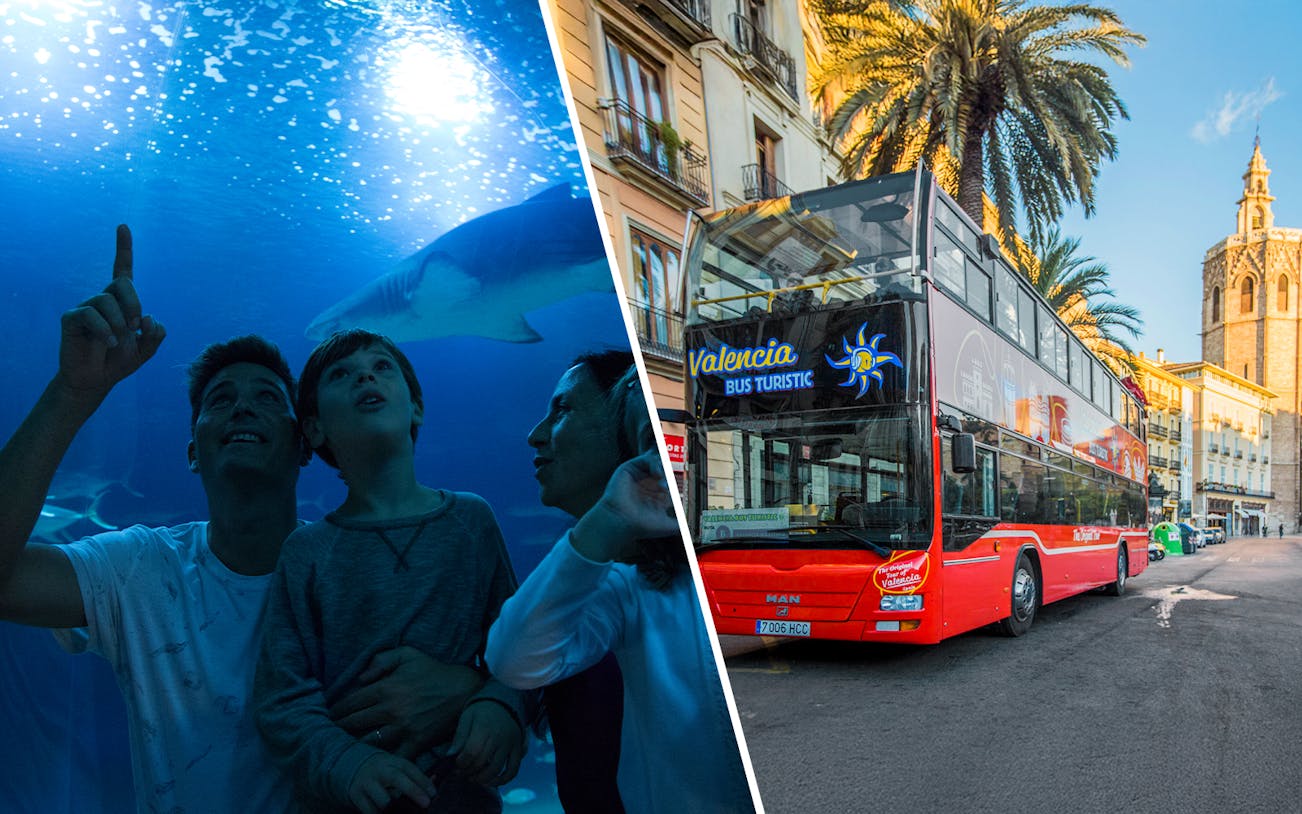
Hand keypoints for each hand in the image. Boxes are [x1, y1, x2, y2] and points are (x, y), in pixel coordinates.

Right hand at [55, 225, 164, 402]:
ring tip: (118, 339)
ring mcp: (86, 307)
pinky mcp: (72, 317)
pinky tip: (108, 343)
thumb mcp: (147, 350)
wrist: (95, 380)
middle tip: (136, 327)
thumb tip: (150, 317)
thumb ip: (156, 335)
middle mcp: (103, 299)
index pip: (122, 269)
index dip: (123, 248)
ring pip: (106, 300)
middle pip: (122, 283)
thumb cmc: (119, 361)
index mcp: (122, 302)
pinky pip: (90, 314)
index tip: (123, 226)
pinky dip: (104, 330)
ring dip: (119, 322)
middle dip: (134, 304)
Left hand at [330, 647, 484, 758]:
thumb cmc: (434, 671)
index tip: (330, 714)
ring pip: (368, 742)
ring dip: (353, 744)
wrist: (463, 690)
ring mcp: (403, 728)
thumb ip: (381, 660)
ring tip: (345, 746)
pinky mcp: (416, 742)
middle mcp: (391, 709)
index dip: (336, 709)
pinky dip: (382, 760)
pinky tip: (372, 761)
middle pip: (354, 723)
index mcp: (386, 688)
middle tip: (330, 731)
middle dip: (339, 727)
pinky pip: (394, 756)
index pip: (351, 702)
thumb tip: (361, 678)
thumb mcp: (408, 654)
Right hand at [347, 752, 434, 813]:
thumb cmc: (385, 772)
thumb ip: (416, 778)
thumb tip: (434, 786)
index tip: (433, 794)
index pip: (409, 768)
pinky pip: (371, 812)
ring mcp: (367, 783)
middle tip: (426, 803)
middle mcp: (380, 770)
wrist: (356, 768)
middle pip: (396, 777)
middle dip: (413, 790)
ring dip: (396, 809)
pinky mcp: (357, 797)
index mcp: (392, 761)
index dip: (422, 781)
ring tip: (406, 813)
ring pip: (383, 800)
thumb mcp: (399, 768)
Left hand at [449, 701, 524, 786]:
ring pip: (496, 769)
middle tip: (460, 773)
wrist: (505, 702)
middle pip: (481, 762)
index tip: (455, 765)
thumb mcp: (467, 717)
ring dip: (482, 779)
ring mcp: (510, 744)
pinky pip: (513, 770)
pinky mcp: (518, 750)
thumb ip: (459, 736)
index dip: (461, 763)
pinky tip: (491, 782)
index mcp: (484, 727)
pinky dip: (503, 780)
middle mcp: (499, 737)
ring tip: (472, 778)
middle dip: (467, 772)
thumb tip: (450, 756)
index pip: (471, 752)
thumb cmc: (482, 710)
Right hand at [572, 448, 679, 562]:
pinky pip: (647, 459)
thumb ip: (682, 526)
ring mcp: (641, 475)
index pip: (675, 482)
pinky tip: (659, 475)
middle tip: (679, 480)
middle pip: (668, 469)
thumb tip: (696, 528)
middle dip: (676, 473)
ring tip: (665, 483)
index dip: (683, 481)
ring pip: (659, 463)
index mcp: (659, 495)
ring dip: (666, 470)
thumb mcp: (668, 526)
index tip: (690, 484)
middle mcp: (650, 483)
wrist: (621, 522)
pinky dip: (655, 464)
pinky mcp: (631, 468)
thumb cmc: (641, 526)